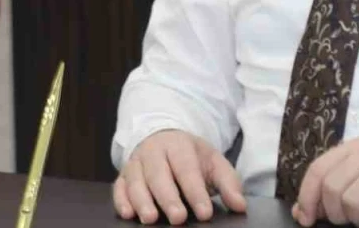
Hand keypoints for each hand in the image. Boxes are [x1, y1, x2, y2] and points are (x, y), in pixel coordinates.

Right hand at [113, 130, 247, 224]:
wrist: (162, 139)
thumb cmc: (190, 156)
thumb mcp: (212, 162)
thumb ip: (228, 183)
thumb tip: (240, 205)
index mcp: (179, 145)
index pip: (187, 169)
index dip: (196, 192)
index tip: (205, 213)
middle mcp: (154, 152)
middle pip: (159, 174)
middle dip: (168, 197)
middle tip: (178, 218)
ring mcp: (136, 163)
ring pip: (136, 181)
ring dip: (142, 200)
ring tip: (150, 219)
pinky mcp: (123, 176)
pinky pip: (118, 187)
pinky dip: (121, 200)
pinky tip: (128, 213)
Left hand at [292, 138, 358, 227]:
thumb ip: (334, 186)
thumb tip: (300, 210)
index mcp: (354, 147)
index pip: (317, 169)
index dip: (306, 197)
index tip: (306, 217)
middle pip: (331, 189)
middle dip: (334, 213)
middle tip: (350, 219)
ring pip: (350, 203)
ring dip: (357, 219)